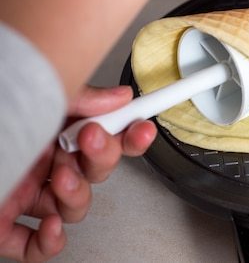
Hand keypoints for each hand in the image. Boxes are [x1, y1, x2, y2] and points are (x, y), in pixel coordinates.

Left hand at [0, 86, 155, 261]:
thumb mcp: (35, 99)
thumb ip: (78, 97)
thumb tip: (118, 95)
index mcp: (50, 129)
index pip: (102, 134)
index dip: (128, 134)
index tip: (143, 125)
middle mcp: (40, 161)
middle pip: (96, 170)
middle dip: (100, 157)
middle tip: (86, 140)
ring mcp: (23, 195)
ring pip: (74, 206)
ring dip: (76, 194)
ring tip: (60, 176)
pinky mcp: (2, 227)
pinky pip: (38, 244)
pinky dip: (52, 239)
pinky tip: (51, 223)